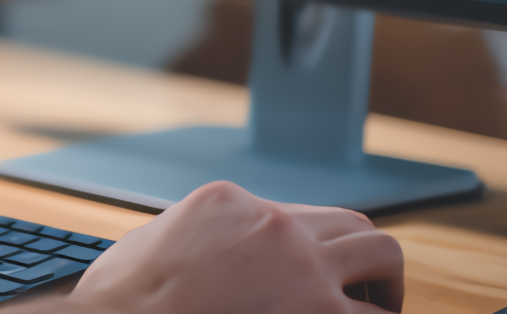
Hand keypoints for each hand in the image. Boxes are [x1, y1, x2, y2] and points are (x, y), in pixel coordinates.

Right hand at [64, 181, 403, 313]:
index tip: (303, 279)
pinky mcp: (319, 313)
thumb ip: (198, 240)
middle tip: (361, 293)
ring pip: (384, 257)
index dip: (308, 251)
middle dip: (365, 259)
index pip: (297, 215)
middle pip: (354, 225)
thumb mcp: (155, 243)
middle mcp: (276, 226)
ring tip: (377, 312)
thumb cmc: (121, 299)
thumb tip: (209, 257)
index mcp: (231, 202)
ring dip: (385, 289)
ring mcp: (303, 270)